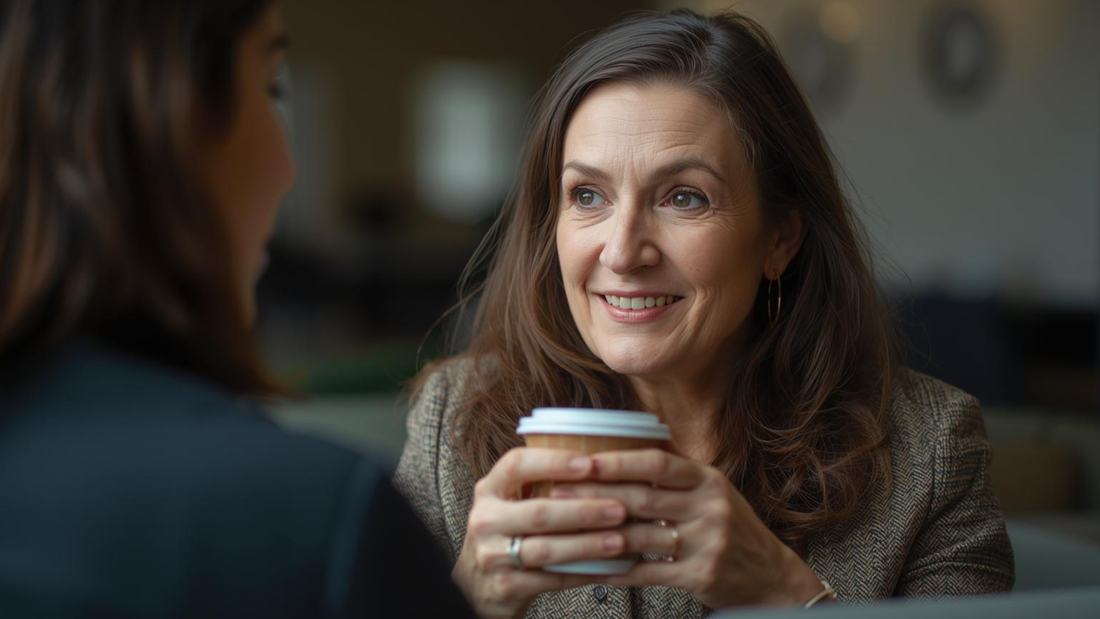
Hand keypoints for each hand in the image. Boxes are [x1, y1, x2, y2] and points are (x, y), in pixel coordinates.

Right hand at [452, 447, 630, 618]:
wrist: (478, 583)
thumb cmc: (507, 533)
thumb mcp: (511, 501)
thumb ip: (541, 481)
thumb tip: (600, 457)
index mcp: (490, 489)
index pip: (517, 464)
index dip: (554, 461)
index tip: (591, 463)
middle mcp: (486, 519)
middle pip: (538, 511)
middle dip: (584, 510)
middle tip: (620, 508)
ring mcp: (491, 555)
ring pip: (546, 549)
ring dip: (587, 544)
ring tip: (619, 540)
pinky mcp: (504, 586)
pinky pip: (550, 579)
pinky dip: (581, 573)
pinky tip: (605, 567)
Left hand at [549, 449, 824, 608]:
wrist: (767, 574)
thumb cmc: (729, 526)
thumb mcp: (711, 489)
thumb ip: (676, 466)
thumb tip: (639, 430)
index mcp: (707, 479)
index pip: (658, 462)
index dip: (618, 460)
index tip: (584, 459)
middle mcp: (709, 507)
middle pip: (643, 497)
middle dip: (596, 494)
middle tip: (558, 491)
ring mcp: (706, 542)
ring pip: (641, 536)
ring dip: (598, 533)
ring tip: (566, 529)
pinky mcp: (700, 575)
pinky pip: (649, 572)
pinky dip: (617, 570)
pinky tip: (592, 567)